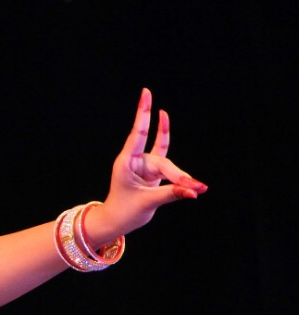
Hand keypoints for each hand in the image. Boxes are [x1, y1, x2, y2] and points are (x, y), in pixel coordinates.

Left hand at [92, 88, 207, 240]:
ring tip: (198, 189)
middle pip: (162, 161)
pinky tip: (167, 122)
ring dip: (181, 178)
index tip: (146, 93)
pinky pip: (166, 157)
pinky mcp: (152, 171)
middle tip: (195, 188)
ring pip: (168, 165)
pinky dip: (173, 154)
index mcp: (126, 162)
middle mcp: (135, 160)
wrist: (116, 221)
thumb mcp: (148, 203)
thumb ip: (171, 193)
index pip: (139, 133)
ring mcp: (144, 165)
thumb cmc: (125, 212)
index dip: (143, 113)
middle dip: (178, 176)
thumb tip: (195, 190)